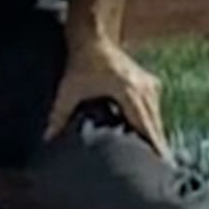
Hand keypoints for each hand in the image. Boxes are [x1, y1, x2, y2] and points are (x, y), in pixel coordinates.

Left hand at [47, 36, 166, 155]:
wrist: (95, 36)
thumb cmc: (82, 62)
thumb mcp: (70, 88)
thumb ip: (59, 114)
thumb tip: (46, 137)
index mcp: (129, 91)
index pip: (146, 127)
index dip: (154, 147)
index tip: (162, 166)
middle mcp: (145, 89)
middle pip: (156, 126)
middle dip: (157, 147)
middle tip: (161, 172)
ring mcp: (150, 85)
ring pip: (157, 118)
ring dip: (156, 136)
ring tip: (158, 162)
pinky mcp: (150, 83)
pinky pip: (154, 110)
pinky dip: (152, 124)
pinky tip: (150, 140)